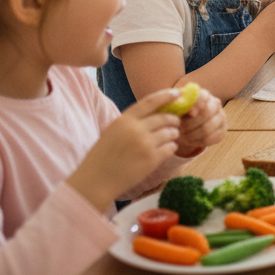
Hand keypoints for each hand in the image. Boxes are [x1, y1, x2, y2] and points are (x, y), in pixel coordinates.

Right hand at [67, 89, 180, 211]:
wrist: (96, 181)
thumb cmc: (102, 157)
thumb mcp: (112, 131)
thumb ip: (131, 122)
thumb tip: (156, 113)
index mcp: (124, 120)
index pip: (150, 101)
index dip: (166, 95)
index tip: (178, 93)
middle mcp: (136, 129)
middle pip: (165, 118)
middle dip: (174, 119)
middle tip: (175, 123)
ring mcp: (145, 144)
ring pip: (171, 133)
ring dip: (174, 134)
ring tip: (170, 137)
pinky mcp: (152, 160)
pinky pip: (171, 148)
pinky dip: (172, 147)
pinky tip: (167, 149)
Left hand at [174, 87, 226, 156]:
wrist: (189, 126)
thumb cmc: (180, 115)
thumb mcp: (177, 109)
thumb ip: (181, 106)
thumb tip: (192, 112)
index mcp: (203, 94)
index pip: (203, 97)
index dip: (196, 105)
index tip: (188, 113)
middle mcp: (215, 103)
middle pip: (206, 113)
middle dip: (190, 124)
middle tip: (180, 129)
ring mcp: (221, 117)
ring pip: (207, 128)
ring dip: (192, 134)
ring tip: (183, 136)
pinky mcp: (222, 131)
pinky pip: (210, 139)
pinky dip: (198, 141)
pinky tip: (191, 140)